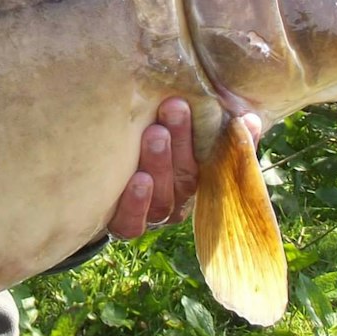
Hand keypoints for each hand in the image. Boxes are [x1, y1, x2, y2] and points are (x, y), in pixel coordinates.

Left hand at [106, 99, 262, 239]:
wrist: (85, 183)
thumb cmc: (138, 148)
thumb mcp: (171, 135)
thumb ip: (213, 129)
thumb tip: (250, 119)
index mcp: (193, 178)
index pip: (218, 164)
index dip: (229, 144)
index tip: (232, 114)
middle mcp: (175, 200)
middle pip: (186, 176)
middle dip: (183, 140)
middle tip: (174, 107)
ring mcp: (151, 216)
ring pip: (163, 198)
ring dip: (160, 164)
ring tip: (156, 134)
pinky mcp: (123, 227)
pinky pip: (132, 222)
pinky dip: (136, 203)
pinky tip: (139, 179)